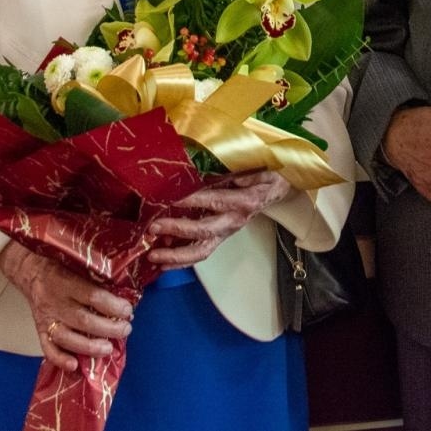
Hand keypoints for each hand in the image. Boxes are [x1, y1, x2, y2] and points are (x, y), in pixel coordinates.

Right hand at [0, 242, 133, 371]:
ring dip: (90, 347)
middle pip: (84, 320)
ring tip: (108, 349)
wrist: (30, 270)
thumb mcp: (77, 262)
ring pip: (67, 337)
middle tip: (125, 330)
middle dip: (108, 329)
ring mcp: (46, 318)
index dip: (113, 306)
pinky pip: (48, 348)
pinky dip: (60, 359)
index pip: (93, 296)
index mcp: (66, 281)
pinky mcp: (40, 330)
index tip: (128, 310)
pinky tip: (75, 365)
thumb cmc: (60, 265)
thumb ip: (96, 276)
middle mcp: (55, 302)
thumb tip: (123, 292)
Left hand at [147, 170, 292, 266]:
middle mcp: (234, 220)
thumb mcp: (254, 167)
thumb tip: (208, 167)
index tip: (168, 198)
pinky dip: (181, 260)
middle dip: (177, 230)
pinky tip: (163, 263)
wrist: (276, 190)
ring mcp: (226, 232)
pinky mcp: (221, 237)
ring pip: (202, 250)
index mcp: (242, 201)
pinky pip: (201, 252)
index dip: (191, 200)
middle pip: (204, 231)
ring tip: (153, 255)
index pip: (214, 200)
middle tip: (154, 227)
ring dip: (176, 255)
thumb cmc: (263, 175)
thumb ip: (233, 169)